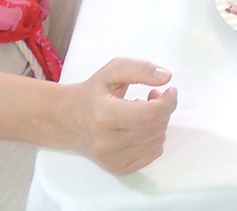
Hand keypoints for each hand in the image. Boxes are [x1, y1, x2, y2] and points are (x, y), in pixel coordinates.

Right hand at [59, 58, 176, 174]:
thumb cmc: (92, 93)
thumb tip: (166, 77)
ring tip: (141, 110)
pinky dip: (154, 138)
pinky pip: (153, 153)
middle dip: (163, 109)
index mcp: (104, 115)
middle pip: (156, 127)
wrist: (67, 120)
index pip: (150, 115)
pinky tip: (139, 126)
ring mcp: (112, 159)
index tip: (169, 90)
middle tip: (152, 95)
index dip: (168, 102)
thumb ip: (140, 69)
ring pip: (158, 140)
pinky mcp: (118, 168)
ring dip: (158, 122)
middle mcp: (106, 142)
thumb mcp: (112, 70)